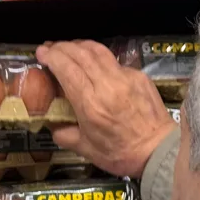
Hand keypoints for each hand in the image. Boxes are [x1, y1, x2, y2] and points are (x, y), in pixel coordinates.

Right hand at [37, 40, 177, 178]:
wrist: (158, 150)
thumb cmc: (121, 153)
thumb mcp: (86, 150)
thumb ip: (65, 135)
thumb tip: (54, 125)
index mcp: (90, 104)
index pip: (67, 69)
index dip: (52, 56)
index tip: (41, 52)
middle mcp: (107, 85)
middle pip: (81, 54)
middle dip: (62, 47)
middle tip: (51, 47)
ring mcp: (125, 77)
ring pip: (98, 51)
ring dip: (80, 45)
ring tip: (69, 48)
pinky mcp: (138, 76)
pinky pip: (114, 61)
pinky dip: (99, 57)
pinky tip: (94, 64)